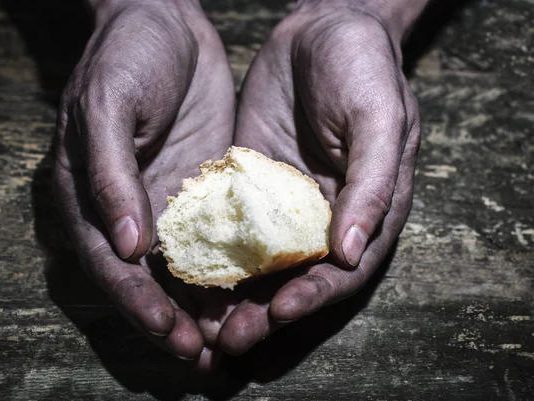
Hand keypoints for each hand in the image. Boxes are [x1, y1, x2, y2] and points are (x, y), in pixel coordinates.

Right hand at [52, 0, 234, 366]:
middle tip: (205, 355)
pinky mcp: (204, 190)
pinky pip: (217, 237)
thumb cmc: (126, 56)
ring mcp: (167, 202)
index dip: (135, 301)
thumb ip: (111, 175)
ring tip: (234, 342)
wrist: (166, 21)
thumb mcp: (108, 106)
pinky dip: (231, 270)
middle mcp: (126, 210)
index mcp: (88, 196)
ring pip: (184, 268)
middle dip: (173, 320)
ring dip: (205, 308)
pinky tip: (253, 294)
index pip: (109, 263)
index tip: (167, 330)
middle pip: (147, 279)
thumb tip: (126, 247)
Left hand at [210, 0, 424, 354]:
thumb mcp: (379, 116)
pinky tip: (188, 277)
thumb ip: (372, 183)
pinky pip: (232, 228)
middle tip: (231, 340)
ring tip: (205, 328)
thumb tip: (348, 252)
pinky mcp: (250, 187)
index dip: (315, 296)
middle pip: (297, 280)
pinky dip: (215, 258)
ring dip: (235, 300)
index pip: (344, 271)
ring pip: (260, 265)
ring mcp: (284, 205)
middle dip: (266, 314)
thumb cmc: (363, 67)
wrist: (319, 29)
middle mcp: (324, 218)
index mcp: (367, 210)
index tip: (280, 312)